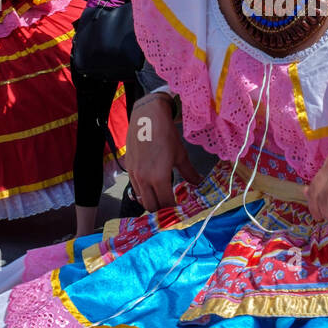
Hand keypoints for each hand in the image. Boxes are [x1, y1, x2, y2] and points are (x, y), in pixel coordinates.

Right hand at [125, 93, 200, 211]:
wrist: (147, 118)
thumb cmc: (166, 135)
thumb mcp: (181, 155)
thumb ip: (189, 173)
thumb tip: (199, 182)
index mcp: (159, 177)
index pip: (166, 203)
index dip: (174, 209)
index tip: (180, 208)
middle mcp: (144, 179)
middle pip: (151, 207)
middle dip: (162, 209)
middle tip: (171, 205)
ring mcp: (134, 175)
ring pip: (141, 199)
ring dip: (152, 201)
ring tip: (162, 196)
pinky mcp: (129, 169)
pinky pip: (135, 188)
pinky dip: (143, 192)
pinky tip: (152, 186)